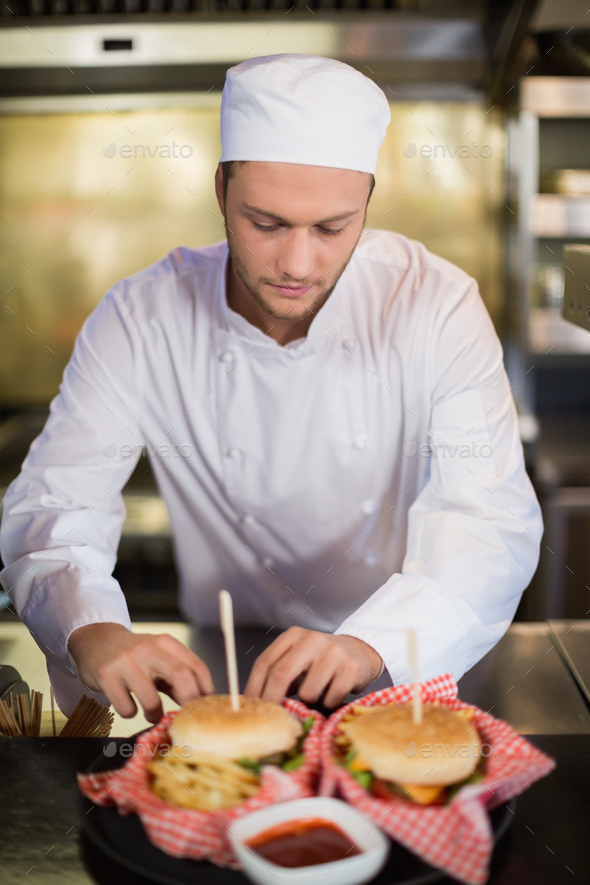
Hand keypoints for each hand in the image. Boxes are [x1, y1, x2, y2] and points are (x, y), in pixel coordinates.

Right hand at [67, 623, 214, 721]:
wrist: (97, 640)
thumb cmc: (134, 654)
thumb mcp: (159, 657)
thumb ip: (177, 676)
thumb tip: (199, 702)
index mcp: (166, 643)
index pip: (196, 667)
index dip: (205, 690)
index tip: (204, 706)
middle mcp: (148, 648)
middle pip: (181, 677)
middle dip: (188, 703)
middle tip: (184, 717)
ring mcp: (127, 661)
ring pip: (151, 700)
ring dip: (155, 715)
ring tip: (152, 714)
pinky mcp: (107, 675)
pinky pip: (126, 708)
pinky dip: (130, 713)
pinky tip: (128, 704)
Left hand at [244, 627, 382, 707]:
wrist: (359, 651)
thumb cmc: (321, 660)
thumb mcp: (297, 659)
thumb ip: (279, 674)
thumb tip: (256, 703)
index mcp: (293, 636)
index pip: (265, 662)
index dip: (254, 687)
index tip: (250, 706)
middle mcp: (311, 639)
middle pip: (281, 674)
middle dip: (272, 700)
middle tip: (271, 717)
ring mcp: (333, 652)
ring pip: (308, 692)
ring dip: (308, 703)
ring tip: (316, 696)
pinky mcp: (351, 667)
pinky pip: (330, 698)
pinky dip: (328, 703)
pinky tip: (333, 693)